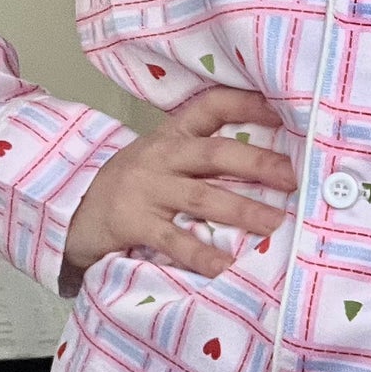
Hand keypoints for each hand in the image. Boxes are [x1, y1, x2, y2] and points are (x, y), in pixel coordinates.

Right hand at [64, 88, 296, 280]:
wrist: (77, 211)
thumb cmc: (136, 186)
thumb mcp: (164, 157)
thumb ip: (205, 155)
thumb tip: (273, 162)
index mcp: (172, 136)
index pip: (211, 107)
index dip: (247, 105)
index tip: (283, 111)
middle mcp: (161, 157)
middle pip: (215, 153)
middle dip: (258, 163)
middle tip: (294, 178)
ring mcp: (146, 189)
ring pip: (202, 197)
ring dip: (242, 210)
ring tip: (276, 224)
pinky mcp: (134, 222)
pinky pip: (175, 240)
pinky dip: (203, 254)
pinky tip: (228, 266)